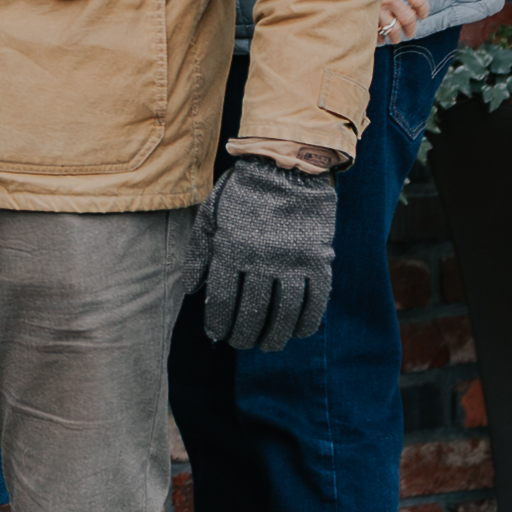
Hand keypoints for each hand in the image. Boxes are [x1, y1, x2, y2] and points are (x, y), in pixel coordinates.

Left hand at [183, 159, 340, 350]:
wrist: (286, 166)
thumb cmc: (243, 193)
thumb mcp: (210, 216)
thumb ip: (199, 254)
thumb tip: (192, 290)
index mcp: (231, 249)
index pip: (223, 299)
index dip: (219, 322)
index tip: (217, 335)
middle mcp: (262, 260)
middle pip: (253, 311)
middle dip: (244, 334)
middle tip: (241, 344)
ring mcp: (293, 261)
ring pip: (284, 312)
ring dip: (275, 334)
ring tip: (268, 345)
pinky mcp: (319, 259)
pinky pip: (316, 300)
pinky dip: (307, 320)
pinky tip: (298, 331)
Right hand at [378, 0, 428, 44]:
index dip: (423, 9)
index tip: (423, 15)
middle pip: (408, 18)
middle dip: (411, 28)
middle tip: (410, 33)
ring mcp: (376, 6)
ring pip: (392, 28)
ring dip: (395, 36)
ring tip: (395, 39)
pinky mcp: (363, 13)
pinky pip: (374, 30)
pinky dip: (378, 37)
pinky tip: (379, 40)